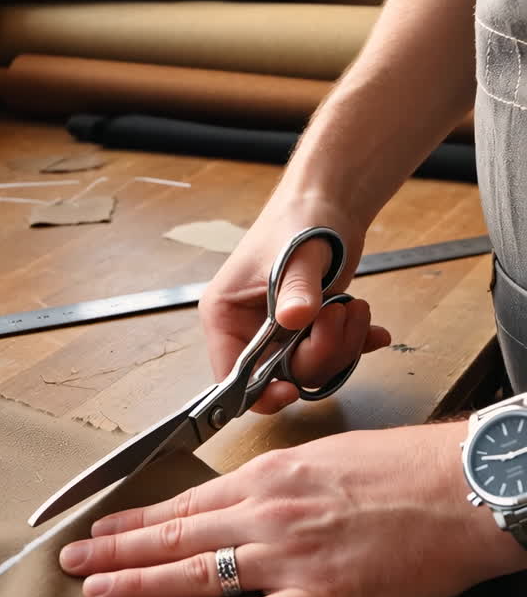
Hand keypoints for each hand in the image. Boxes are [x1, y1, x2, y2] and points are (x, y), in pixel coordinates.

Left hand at [60, 422, 526, 596]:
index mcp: (270, 473)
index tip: (102, 526)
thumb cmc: (404, 469)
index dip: (138, 517)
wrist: (458, 489)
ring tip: (94, 594)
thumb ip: (281, 480)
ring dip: (137, 584)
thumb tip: (248, 495)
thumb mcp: (327, 457)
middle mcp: (266, 512)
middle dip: (116, 548)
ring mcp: (287, 558)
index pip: (186, 500)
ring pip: (194, 574)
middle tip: (71, 562)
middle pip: (175, 534)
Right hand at [198, 193, 390, 412]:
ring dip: (342, 346)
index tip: (290, 390)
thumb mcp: (297, 256)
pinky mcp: (307, 329)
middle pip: (280, 375)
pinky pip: (331, 355)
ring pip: (310, 369)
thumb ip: (296, 290)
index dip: (258, 392)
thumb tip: (294, 319)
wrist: (330, 204)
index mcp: (225, 314)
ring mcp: (279, 331)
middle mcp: (248, 328)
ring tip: (354, 308)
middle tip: (337, 316)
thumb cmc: (300, 220)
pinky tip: (369, 328)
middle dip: (318, 353)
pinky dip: (354, 344)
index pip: (231, 375)